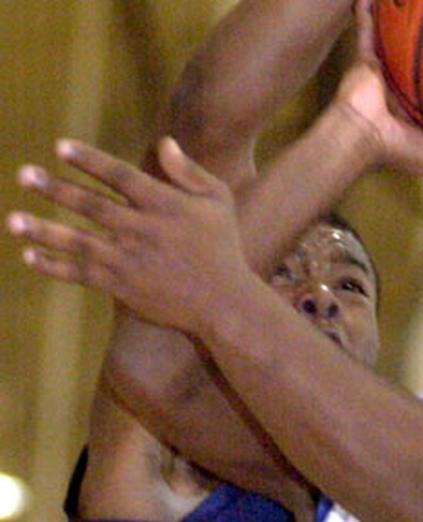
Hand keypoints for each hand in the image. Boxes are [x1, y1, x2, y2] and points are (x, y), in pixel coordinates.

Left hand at [7, 138, 250, 333]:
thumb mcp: (218, 201)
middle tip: (23, 175)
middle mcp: (143, 229)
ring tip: (13, 219)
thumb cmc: (222, 246)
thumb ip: (190, 172)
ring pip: (79, 241)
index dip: (89, 160)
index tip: (60, 147)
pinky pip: (81, 274)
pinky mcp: (122, 286)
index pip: (120, 176)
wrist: (223, 301)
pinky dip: (54, 266)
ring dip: (44, 229)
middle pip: (91, 205)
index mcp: (165, 205)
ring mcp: (130, 259)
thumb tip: (164, 142)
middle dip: (56, 189)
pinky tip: (29, 255)